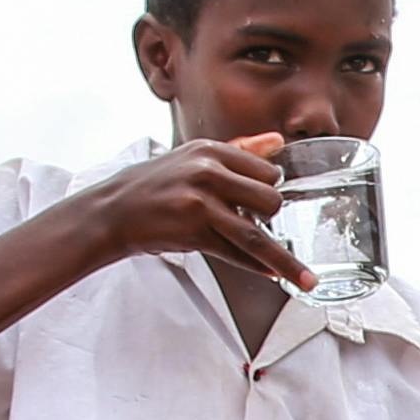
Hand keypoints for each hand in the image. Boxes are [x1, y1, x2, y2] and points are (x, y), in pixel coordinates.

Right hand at [79, 133, 315, 290]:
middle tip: (258, 223)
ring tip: (308, 279)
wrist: (112, 210)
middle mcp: (206, 172)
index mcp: (210, 150)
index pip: (266, 170)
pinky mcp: (191, 231)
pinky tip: (272, 275)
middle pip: (269, 199)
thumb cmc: (157, 185)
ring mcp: (198, 202)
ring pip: (256, 234)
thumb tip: (278, 140)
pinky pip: (235, 253)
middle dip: (272, 217)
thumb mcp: (193, 157)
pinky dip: (257, 267)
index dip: (271, 189)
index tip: (266, 201)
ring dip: (285, 261)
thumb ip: (239, 149)